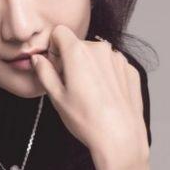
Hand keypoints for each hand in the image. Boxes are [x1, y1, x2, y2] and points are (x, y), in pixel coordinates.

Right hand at [31, 24, 148, 165]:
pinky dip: (105, 75)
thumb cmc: (87, 120)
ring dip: (89, 67)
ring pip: (96, 55)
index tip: (55, 64)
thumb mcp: (56, 97)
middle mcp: (100, 49)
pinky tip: (104, 97)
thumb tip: (38, 59)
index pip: (60, 31)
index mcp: (78, 52)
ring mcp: (118, 59)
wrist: (120, 138)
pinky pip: (111, 66)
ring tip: (88, 94)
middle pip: (78, 44)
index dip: (54, 47)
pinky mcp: (130, 70)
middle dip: (70, 59)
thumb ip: (44, 72)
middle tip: (69, 86)